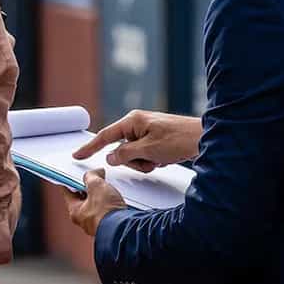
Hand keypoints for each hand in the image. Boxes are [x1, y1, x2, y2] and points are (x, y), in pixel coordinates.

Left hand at [62, 169, 126, 235]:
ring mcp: (97, 224)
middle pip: (82, 199)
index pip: (67, 192)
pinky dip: (109, 204)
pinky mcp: (109, 225)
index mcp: (75, 211)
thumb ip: (91, 176)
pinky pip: (106, 211)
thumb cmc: (107, 212)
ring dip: (100, 196)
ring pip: (95, 205)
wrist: (124, 227)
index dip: (70, 181)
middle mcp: (84, 220)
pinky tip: (115, 198)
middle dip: (88, 188)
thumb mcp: (96, 185)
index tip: (73, 174)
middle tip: (95, 179)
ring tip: (107, 188)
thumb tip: (94, 173)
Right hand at [72, 110, 201, 171]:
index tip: (76, 155)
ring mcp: (147, 134)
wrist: (206, 139)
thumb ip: (125, 154)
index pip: (105, 136)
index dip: (90, 147)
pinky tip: (166, 158)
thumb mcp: (148, 149)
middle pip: (121, 150)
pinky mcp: (156, 141)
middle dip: (133, 161)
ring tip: (161, 158)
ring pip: (133, 156)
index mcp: (133, 121)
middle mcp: (138, 125)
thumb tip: (110, 158)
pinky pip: (145, 156)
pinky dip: (153, 161)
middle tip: (150, 160)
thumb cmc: (179, 139)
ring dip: (145, 163)